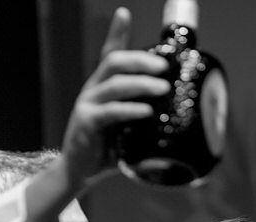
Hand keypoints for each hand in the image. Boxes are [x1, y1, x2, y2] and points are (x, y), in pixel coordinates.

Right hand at [60, 7, 169, 188]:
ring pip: (115, 84)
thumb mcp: (127, 128)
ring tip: (162, 87)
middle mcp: (93, 90)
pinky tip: (145, 111)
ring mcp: (88, 105)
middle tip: (164, 67)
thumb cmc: (106, 149)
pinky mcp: (86, 123)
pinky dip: (130, 109)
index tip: (124, 14)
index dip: (117, 32)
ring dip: (142, 84)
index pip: (109, 53)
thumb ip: (144, 118)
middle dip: (141, 60)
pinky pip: (110, 112)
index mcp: (103, 87)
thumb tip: (176, 117)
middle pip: (115, 62)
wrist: (79, 172)